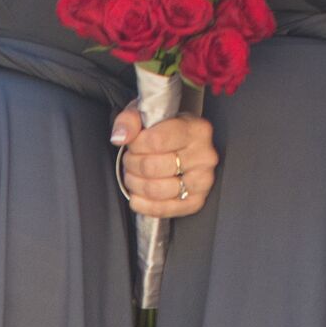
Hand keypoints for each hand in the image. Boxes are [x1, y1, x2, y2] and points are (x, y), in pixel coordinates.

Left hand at [109, 105, 218, 219]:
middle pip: (152, 167)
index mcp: (196, 130)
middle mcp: (204, 156)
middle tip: (131, 160)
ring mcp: (202, 181)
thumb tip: (121, 137)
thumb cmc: (165, 133)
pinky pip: (162, 209)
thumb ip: (130, 121)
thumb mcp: (146, 117)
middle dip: (132, 165)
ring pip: (155, 190)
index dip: (136, 145)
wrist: (181, 149)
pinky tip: (138, 194)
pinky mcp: (195, 202)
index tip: (133, 144)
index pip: (156, 141)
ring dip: (135, 184)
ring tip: (134, 175)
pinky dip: (142, 204)